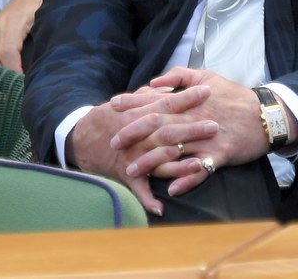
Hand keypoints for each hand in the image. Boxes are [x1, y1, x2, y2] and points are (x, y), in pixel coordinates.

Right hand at [68, 85, 213, 215]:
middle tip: (215, 126)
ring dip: (178, 164)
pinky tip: (161, 209)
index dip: (187, 97)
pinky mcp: (127, 174)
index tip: (207, 91)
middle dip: (192, 129)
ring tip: (199, 163)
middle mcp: (139, 136)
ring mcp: (134, 156)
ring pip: (158, 161)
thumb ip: (152, 95)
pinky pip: (139, 189)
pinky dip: (148, 200)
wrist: (82, 138)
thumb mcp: (131, 101)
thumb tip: (172, 87)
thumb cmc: (113, 117)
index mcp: (141, 114)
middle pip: (168, 132)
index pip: (168, 103)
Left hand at [110, 67, 270, 196]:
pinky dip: (187, 179)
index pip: (157, 100)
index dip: (134, 103)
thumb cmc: (235, 96)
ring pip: (175, 151)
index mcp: (190, 101)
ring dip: (152, 162)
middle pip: (160, 127)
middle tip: (113, 142)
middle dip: (134, 134)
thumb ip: (180, 76)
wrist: (266, 114)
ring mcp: (207, 138)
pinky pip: (201, 170)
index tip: (113, 106)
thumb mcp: (209, 76)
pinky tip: (172, 188)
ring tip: (132, 171)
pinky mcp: (220, 154)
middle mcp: (195, 119)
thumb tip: (154, 81)